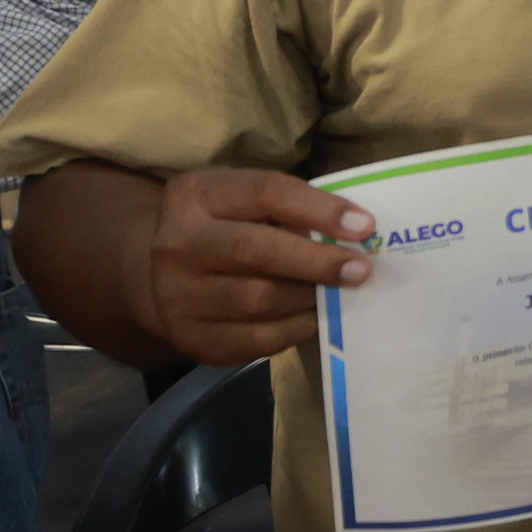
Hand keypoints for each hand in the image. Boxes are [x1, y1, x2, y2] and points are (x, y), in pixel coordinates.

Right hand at [146, 169, 374, 363]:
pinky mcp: (193, 338)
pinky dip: (298, 327)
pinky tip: (316, 316)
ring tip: (341, 292)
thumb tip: (356, 233)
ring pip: (260, 299)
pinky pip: (260, 338)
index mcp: (195, 195)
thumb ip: (291, 209)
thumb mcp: (246, 204)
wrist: (166, 279)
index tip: (365, 226)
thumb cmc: (226, 229)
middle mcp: (176, 244)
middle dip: (318, 261)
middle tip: (361, 269)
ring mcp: (178, 295)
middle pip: (255, 251)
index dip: (320, 209)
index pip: (265, 193)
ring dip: (311, 296)